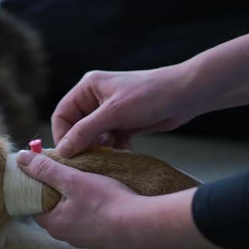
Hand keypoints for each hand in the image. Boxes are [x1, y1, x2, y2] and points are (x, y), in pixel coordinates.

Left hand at [16, 150, 139, 248]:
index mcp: (54, 225)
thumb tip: (20, 159)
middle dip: (59, 190)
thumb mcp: (72, 180)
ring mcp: (86, 240)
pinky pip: (91, 219)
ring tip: (88, 180)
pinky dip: (93, 207)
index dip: (38, 184)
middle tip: (70, 171)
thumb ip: (45, 169)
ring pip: (73, 214)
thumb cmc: (106, 202)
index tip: (47, 169)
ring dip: (77, 198)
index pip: (34, 203)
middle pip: (54, 208)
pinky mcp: (103, 239)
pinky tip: (104, 196)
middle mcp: (66, 237)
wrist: (143, 225)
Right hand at [52, 65, 207, 157]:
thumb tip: (63, 151)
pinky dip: (113, 148)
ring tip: (110, 154)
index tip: (69, 156)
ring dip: (99, 148)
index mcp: (87, 88)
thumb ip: (86, 132)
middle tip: (90, 159)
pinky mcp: (123, 123)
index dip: (62, 136)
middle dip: (83, 144)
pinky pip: (108, 140)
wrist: (186, 95)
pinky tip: (124, 150)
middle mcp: (95, 99)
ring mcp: (110, 112)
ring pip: (93, 137)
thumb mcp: (114, 113)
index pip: (62, 115)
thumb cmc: (149, 96)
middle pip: (76, 128)